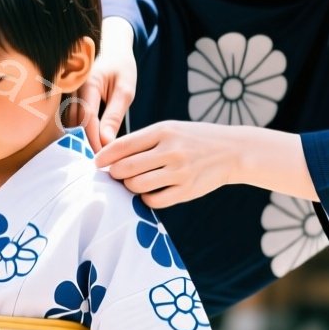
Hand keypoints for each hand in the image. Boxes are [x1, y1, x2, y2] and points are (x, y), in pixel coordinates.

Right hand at [74, 17, 137, 148]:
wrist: (111, 46)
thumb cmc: (121, 66)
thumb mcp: (125, 90)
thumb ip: (114, 115)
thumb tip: (106, 142)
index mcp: (87, 84)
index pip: (86, 119)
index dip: (93, 140)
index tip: (104, 158)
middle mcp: (71, 88)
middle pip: (73, 124)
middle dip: (85, 143)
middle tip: (100, 163)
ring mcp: (66, 92)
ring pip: (68, 123)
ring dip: (80, 139)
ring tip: (96, 156)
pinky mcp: (66, 97)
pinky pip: (68, 118)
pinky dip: (78, 131)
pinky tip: (89, 142)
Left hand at [94, 121, 240, 208]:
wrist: (231, 151)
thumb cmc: (193, 139)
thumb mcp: (170, 129)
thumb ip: (143, 141)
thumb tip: (110, 157)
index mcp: (163, 131)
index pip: (123, 145)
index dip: (104, 156)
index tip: (97, 162)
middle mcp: (171, 151)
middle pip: (126, 168)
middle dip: (114, 173)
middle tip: (114, 174)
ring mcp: (179, 172)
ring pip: (137, 185)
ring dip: (128, 186)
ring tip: (131, 182)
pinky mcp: (186, 191)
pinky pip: (153, 200)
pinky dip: (145, 198)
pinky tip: (148, 191)